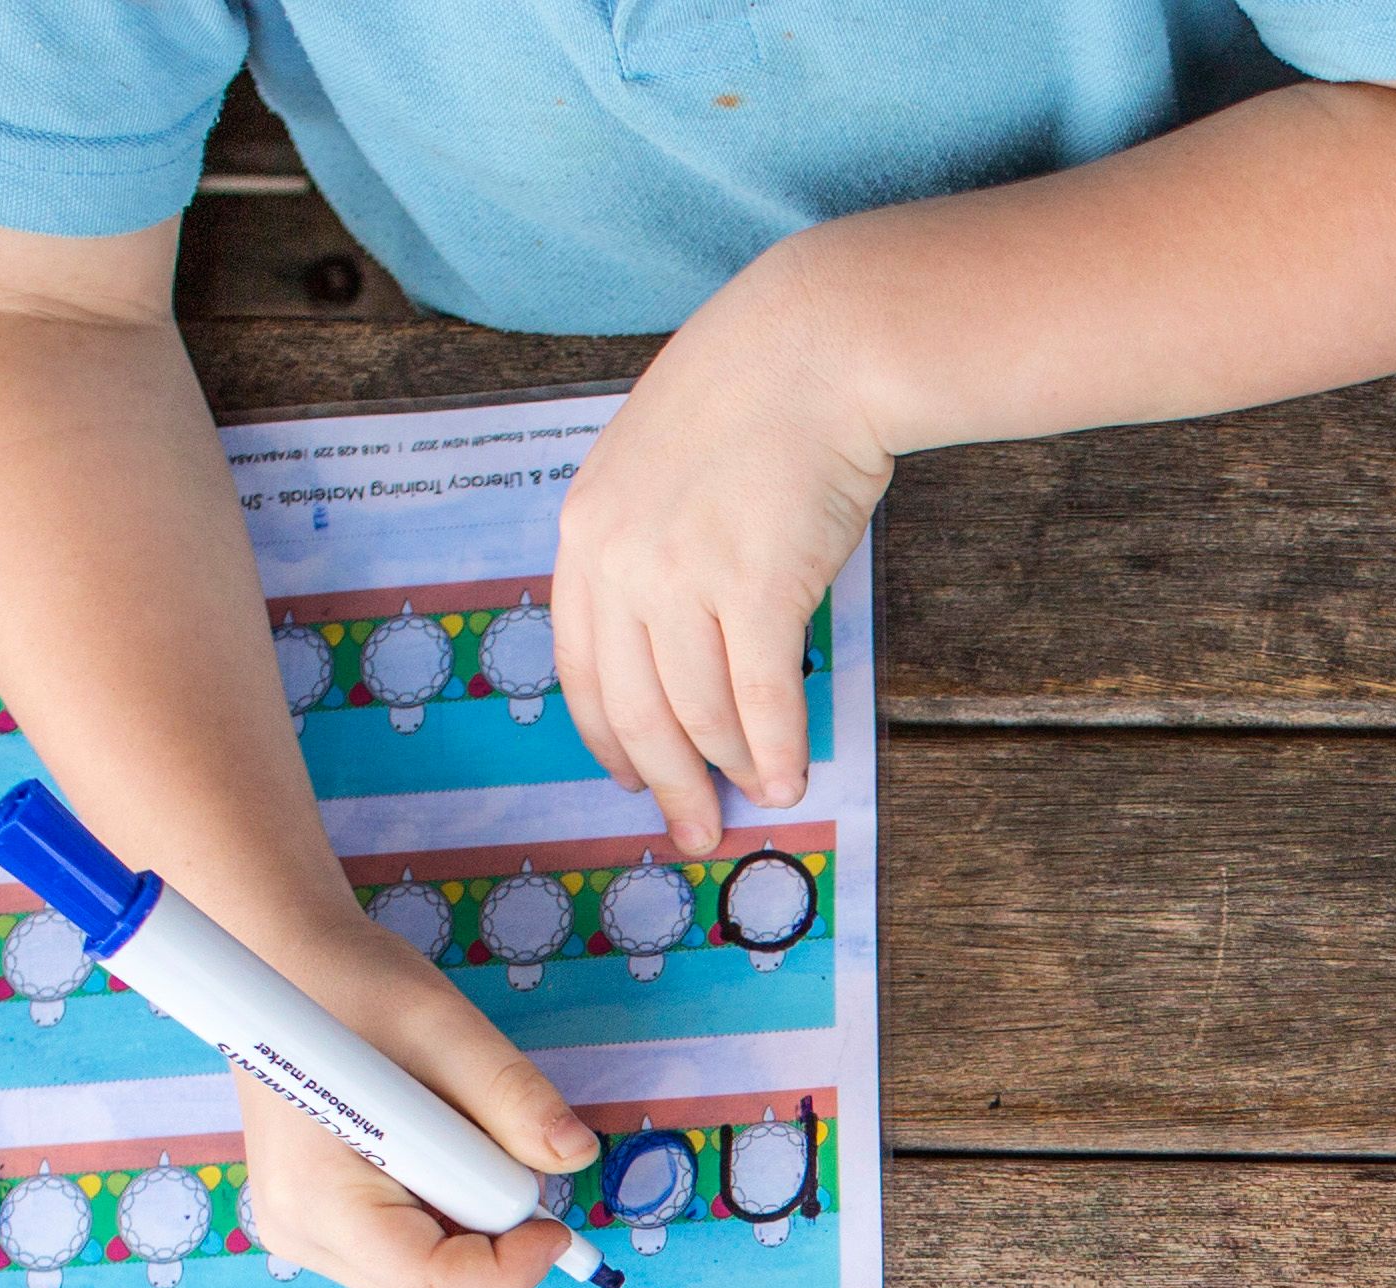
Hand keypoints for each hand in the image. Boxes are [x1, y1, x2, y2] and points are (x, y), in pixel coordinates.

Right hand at [229, 923, 600, 1287]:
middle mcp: (301, 1231)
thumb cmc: (350, 985)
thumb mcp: (443, 1026)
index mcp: (317, 1196)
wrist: (284, 967)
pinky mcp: (323, 1225)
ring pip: (429, 1278)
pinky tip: (434, 1147)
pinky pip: (411, 1251)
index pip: (430, 1283)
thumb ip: (511, 1096)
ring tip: (455, 1133)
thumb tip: (574, 1157)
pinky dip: (447, 1213)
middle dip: (495, 1243)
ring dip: (472, 1224)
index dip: (510, 1268)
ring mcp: (307, 1234)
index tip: (557, 1223)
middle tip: (504, 1156)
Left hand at [559, 241, 898, 853]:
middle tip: (692, 831)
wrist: (815, 347)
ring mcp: (685, 575)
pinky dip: (776, 746)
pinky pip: (761, 697)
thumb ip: (646, 540)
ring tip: (759, 796)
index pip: (581, 663)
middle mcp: (621, 560)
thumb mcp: (658, 462)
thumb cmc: (751, 397)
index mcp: (585, 529)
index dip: (605, 735)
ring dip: (732, 768)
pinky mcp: (756, 587)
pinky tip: (790, 775)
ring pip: (699, 711)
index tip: (627, 777)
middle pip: (635, 707)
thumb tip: (676, 633)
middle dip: (665, 782)